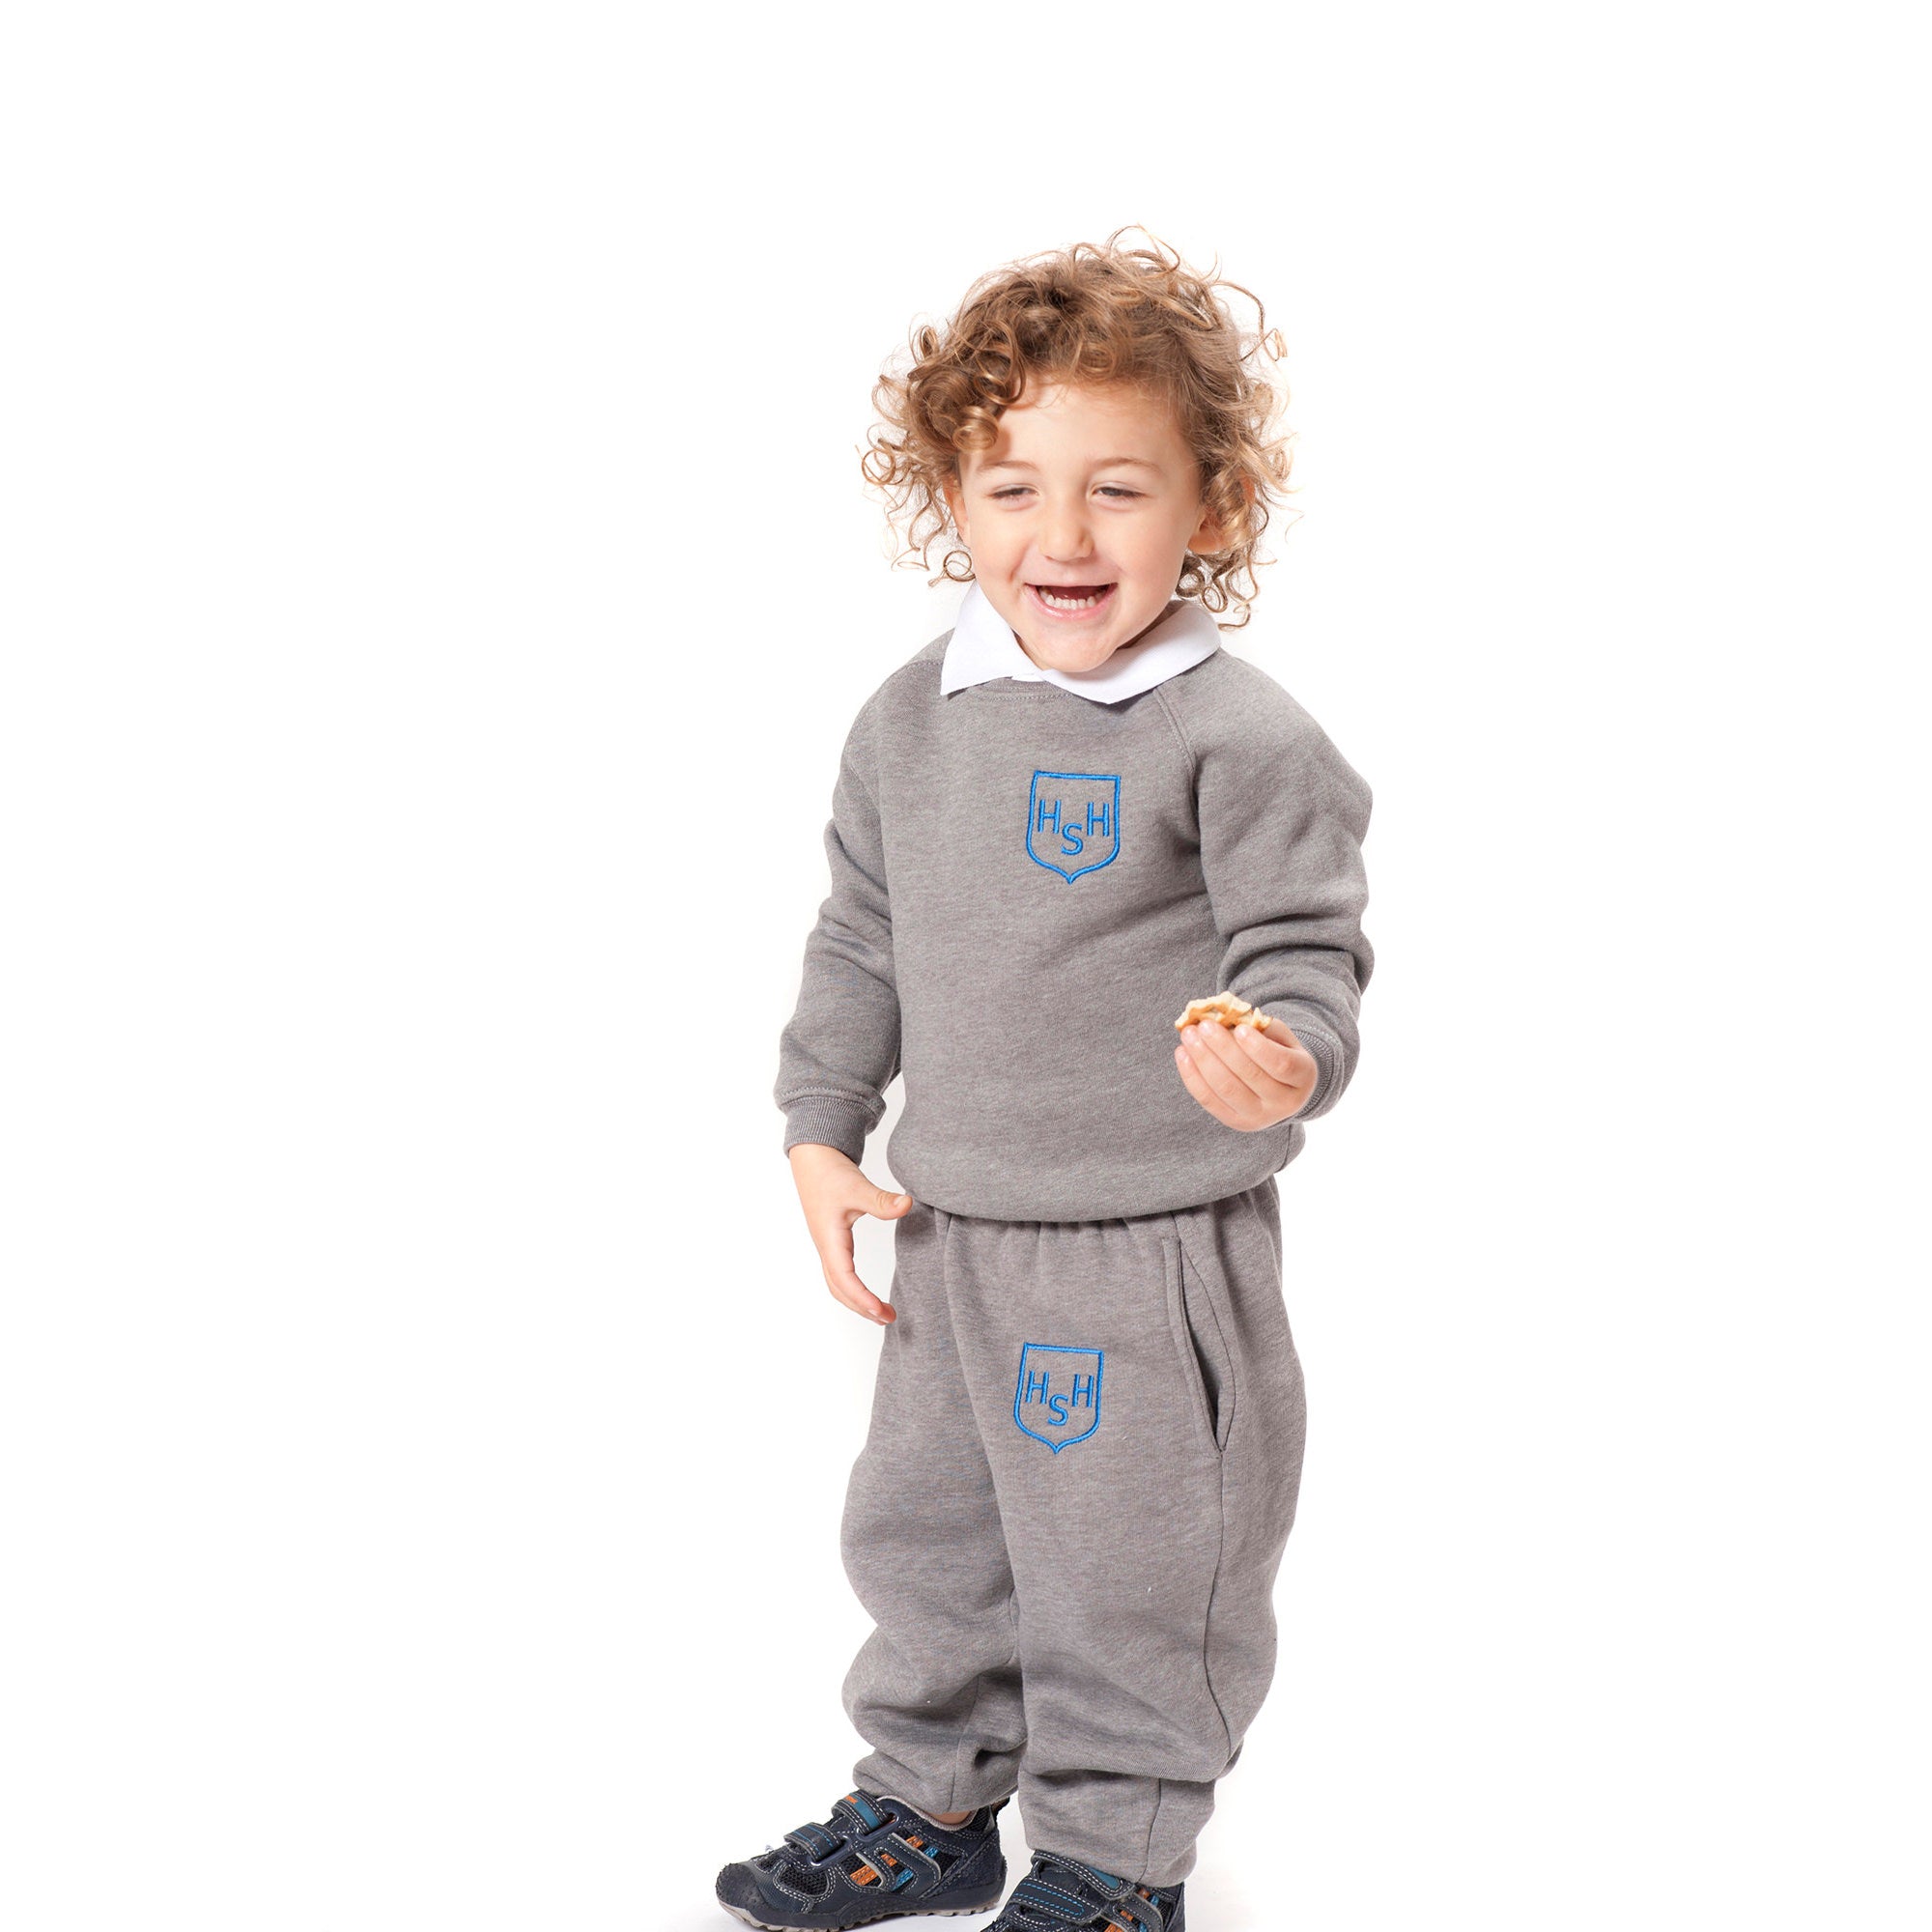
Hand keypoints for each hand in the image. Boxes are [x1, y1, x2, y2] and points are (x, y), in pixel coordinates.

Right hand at [787, 1143, 913, 1324]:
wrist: (813, 1159)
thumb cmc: (830, 1173)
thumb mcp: (857, 1186)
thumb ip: (881, 1200)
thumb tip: (907, 1204)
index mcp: (830, 1239)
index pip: (844, 1278)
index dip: (861, 1297)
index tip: (881, 1310)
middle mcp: (826, 1247)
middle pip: (839, 1289)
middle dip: (861, 1307)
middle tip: (889, 1318)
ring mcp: (827, 1246)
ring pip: (837, 1284)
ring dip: (856, 1301)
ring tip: (881, 1312)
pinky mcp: (832, 1241)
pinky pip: (839, 1274)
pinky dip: (852, 1289)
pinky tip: (867, 1292)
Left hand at [1174, 1017, 1317, 1131]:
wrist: (1282, 1088)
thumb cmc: (1279, 1052)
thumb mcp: (1280, 1037)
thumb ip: (1261, 1026)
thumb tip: (1227, 1014)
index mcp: (1302, 1076)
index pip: (1281, 1064)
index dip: (1259, 1048)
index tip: (1239, 1029)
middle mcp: (1284, 1103)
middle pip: (1249, 1075)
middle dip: (1222, 1047)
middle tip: (1203, 1025)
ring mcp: (1259, 1117)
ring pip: (1226, 1089)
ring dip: (1203, 1059)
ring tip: (1189, 1036)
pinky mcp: (1236, 1122)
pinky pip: (1209, 1100)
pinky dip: (1192, 1076)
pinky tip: (1182, 1054)